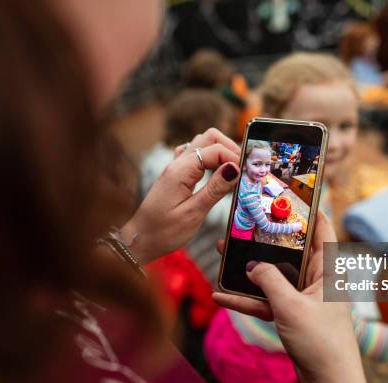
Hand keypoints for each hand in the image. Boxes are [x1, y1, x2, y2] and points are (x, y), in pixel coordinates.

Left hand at [121, 128, 240, 263]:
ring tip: (234, 171)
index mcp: (181, 171)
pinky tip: (217, 173)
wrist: (139, 241)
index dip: (234, 158)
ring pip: (202, 144)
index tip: (248, 174)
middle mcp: (177, 164)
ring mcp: (175, 168)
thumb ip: (215, 189)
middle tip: (243, 168)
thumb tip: (235, 168)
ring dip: (220, 152)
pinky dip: (210, 159)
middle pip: (209, 137)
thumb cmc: (163, 232)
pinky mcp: (176, 176)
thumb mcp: (193, 213)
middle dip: (230, 148)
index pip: (215, 149)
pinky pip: (195, 156)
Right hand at [213, 213, 370, 382]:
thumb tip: (251, 264)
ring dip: (249, 269)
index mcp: (328, 269)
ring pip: (274, 275)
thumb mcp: (291, 307)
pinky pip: (267, 300)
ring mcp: (304, 297)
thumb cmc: (321, 342)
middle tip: (243, 223)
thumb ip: (269, 281)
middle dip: (265, 238)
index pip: (321, 229)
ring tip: (222, 254)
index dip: (308, 208)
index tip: (290, 192)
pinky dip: (247, 299)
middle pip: (290, 250)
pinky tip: (222, 296)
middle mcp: (317, 279)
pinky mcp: (293, 315)